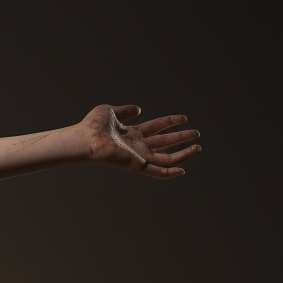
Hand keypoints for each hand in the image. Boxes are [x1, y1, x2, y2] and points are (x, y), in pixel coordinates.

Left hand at [80, 104, 201, 179]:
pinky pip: (157, 172)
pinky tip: (183, 170)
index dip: (170, 122)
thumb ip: (125, 111)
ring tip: (198, 147)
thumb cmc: (92, 126)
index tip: (184, 118)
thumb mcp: (111, 112)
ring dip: (183, 154)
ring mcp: (138, 157)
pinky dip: (170, 173)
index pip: (156, 127)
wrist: (85, 139)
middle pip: (165, 142)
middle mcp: (137, 146)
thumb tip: (139, 109)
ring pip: (166, 158)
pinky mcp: (137, 166)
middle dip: (181, 137)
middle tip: (197, 133)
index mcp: (131, 133)